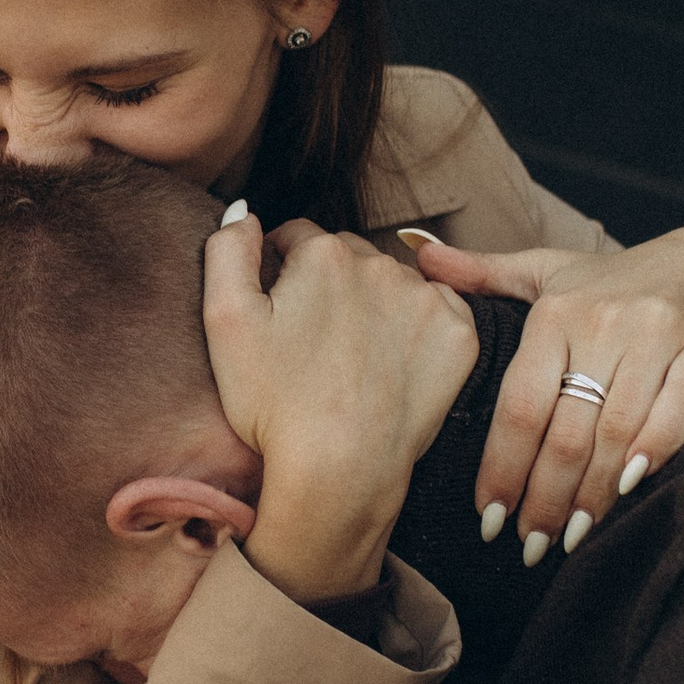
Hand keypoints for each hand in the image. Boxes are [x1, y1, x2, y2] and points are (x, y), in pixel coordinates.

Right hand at [206, 211, 476, 607]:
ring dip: (373, 304)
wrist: (339, 472)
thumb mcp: (223, 320)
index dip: (279, 271)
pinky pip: (436, 312)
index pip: (296, 237)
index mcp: (325, 253)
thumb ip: (227, 249)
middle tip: (312, 342)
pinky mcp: (459, 336)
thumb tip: (244, 211)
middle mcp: (383, 264)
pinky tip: (390, 365)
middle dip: (328, 284)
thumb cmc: (273, 402)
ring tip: (351, 359)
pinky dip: (416, 329)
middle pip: (347, 257)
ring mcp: (427, 299)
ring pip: (392, 283)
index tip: (278, 315)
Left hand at [410, 224, 683, 557]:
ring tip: (570, 536)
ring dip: (592, 493)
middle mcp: (605, 322)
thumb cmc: (621, 280)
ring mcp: (659, 335)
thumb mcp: (551, 270)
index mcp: (557, 312)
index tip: (488, 516)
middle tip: (529, 544)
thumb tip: (415, 251)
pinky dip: (653, 453)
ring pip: (617, 431)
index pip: (520, 405)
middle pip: (566, 430)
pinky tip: (628, 490)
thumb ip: (484, 273)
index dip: (502, 466)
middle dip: (543, 497)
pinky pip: (679, 411)